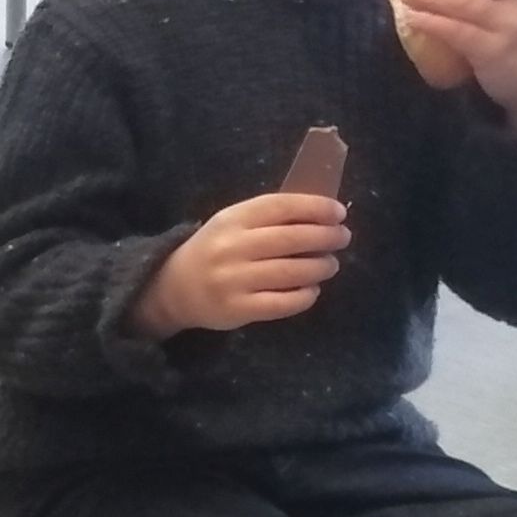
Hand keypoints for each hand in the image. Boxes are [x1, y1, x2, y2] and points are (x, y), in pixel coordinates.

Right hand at [140, 189, 350, 334]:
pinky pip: (282, 303)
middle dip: (326, 237)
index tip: (338, 213)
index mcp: (232, 219)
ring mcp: (233, 280)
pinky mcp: (237, 309)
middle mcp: (232, 248)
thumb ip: (269, 218)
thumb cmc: (215, 250)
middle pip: (291, 239)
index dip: (315, 208)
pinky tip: (311, 290)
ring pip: (291, 272)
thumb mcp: (233, 224)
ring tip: (330, 265)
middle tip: (342, 239)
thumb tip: (322, 215)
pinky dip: (305, 296)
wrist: (174, 289)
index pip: (281, 207)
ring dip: (320, 267)